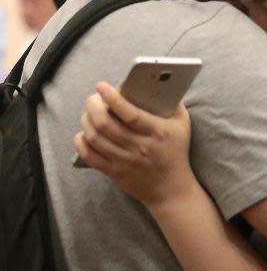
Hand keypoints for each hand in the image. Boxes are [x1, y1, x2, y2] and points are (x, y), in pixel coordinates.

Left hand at [74, 81, 195, 208]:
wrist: (171, 189)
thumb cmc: (176, 151)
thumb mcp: (182, 124)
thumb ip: (172, 103)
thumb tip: (156, 81)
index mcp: (157, 132)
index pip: (130, 114)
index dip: (113, 98)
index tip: (101, 86)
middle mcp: (140, 147)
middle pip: (106, 124)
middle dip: (93, 106)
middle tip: (93, 98)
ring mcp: (125, 161)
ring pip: (95, 138)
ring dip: (86, 121)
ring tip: (89, 113)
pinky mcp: (114, 172)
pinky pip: (90, 156)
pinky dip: (81, 142)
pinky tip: (84, 133)